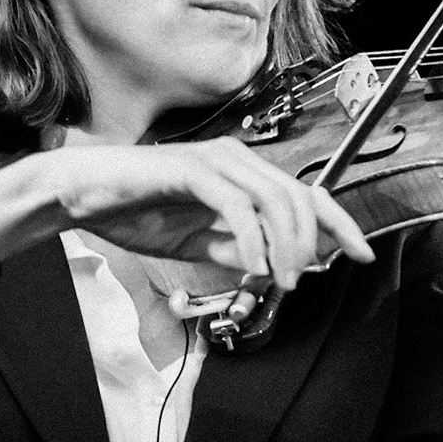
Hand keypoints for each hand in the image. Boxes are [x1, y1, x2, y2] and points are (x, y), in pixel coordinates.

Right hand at [46, 137, 372, 291]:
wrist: (80, 194)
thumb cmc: (133, 210)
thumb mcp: (196, 242)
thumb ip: (236, 250)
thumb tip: (277, 268)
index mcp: (241, 174)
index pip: (305, 194)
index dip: (339, 223)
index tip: (362, 254)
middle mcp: (236, 159)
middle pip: (300, 196)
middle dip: (312, 243)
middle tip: (298, 283)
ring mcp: (215, 160)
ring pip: (276, 199)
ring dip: (285, 246)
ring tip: (277, 279)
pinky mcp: (192, 169)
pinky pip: (237, 204)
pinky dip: (252, 239)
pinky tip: (252, 268)